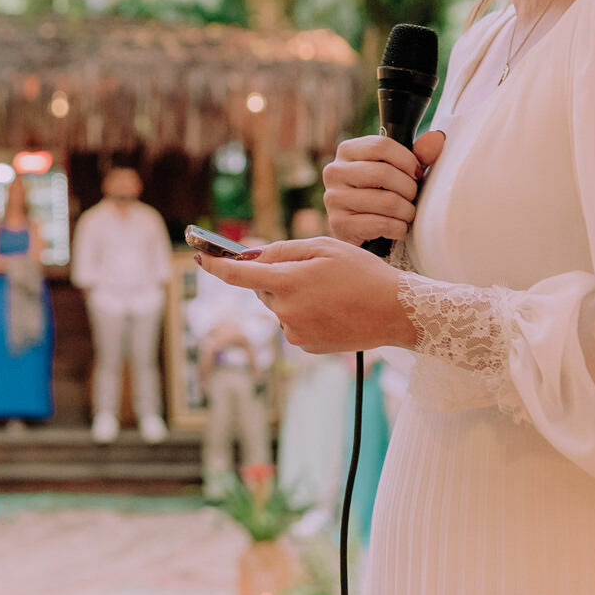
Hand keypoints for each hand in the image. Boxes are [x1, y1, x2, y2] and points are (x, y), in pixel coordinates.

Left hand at [195, 237, 416, 354]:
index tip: (199, 258)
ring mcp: (294, 332)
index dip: (215, 266)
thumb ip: (283, 250)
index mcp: (288, 282)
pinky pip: (292, 323)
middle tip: (312, 272)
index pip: (238, 275)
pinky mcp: (305, 346)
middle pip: (262, 288)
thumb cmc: (362, 272)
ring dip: (292, 296)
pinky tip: (331, 310)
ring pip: (278, 306)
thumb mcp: (324, 247)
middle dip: (275, 277)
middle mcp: (285, 310)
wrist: (396, 312)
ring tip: (330, 292)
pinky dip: (304, 314)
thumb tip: (252, 257)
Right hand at [322, 131, 445, 245]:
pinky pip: (381, 224)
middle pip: (383, 173)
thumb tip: (437, 138)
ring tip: (406, 214)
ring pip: (386, 201)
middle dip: (409, 188)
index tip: (417, 173)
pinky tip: (396, 228)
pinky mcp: (339, 224)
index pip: (381, 145)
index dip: (407, 160)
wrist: (361, 230)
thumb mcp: (399, 170)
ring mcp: (333, 198)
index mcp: (347, 151)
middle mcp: (334, 171)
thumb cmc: (382, 193)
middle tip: (412, 197)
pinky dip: (398, 228)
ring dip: (406, 211)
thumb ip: (418, 155)